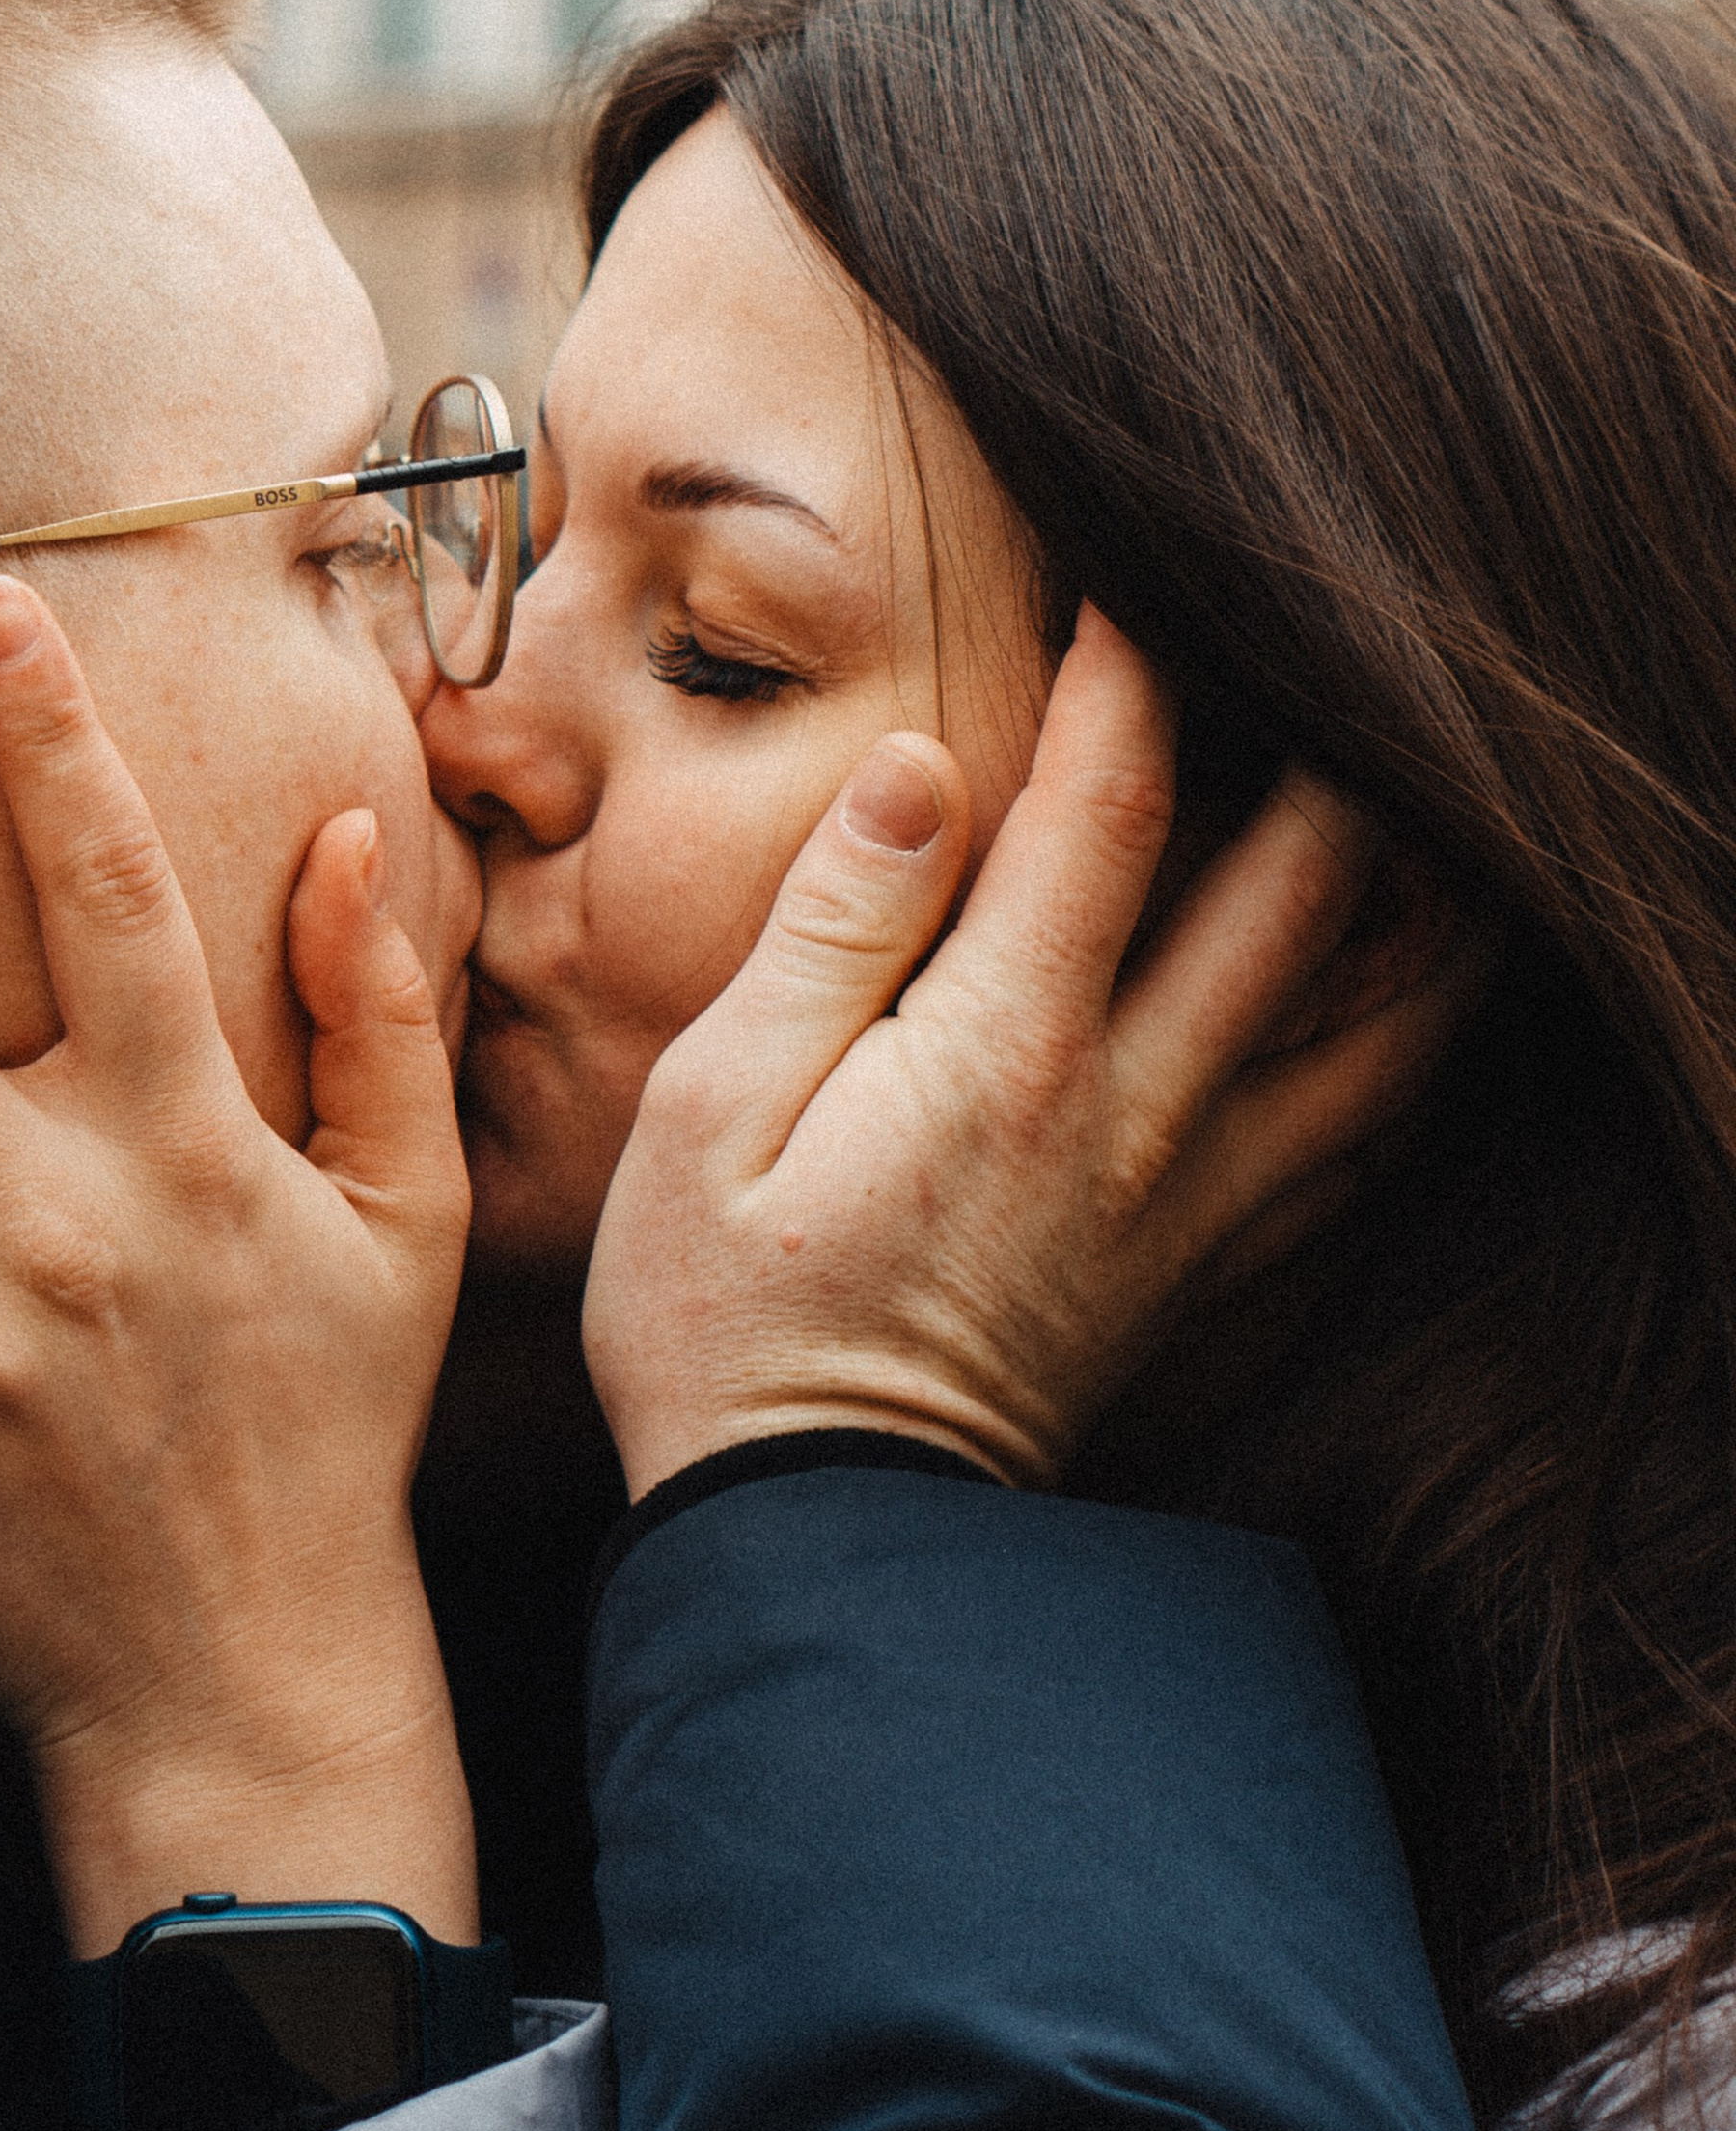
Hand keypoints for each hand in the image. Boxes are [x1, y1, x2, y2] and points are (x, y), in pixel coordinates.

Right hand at [584, 607, 1481, 1497]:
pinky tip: (1407, 994)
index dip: (1133, 671)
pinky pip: (1367, 1141)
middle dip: (1330, 746)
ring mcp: (1197, 1199)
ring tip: (1420, 794)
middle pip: (1309, 889)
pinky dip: (1410, 1046)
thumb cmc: (723, 1316)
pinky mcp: (1215, 1271)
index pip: (1114, 808)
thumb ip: (830, 929)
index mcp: (1002, 1051)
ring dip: (1419, 893)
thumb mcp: (709, 1109)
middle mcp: (1136, 1111)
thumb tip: (925, 771)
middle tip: (1318, 656)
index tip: (1125, 582)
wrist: (818, 1548)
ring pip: (1385, 1019)